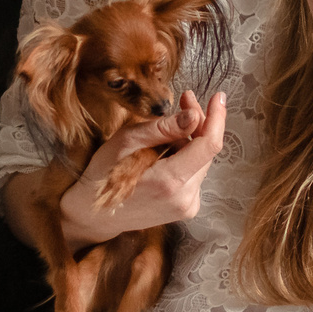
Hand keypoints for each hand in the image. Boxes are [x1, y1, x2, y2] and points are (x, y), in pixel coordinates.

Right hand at [59, 89, 228, 248]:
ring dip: (190, 140)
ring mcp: (187, 206)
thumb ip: (162, 129)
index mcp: (170, 181)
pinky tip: (164, 155)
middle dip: (198, 123)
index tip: (217, 96)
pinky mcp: (186, 208)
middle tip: (184, 100)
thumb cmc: (105, 174)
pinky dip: (184, 158)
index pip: (209, 146)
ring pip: (201, 161)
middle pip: (206, 151)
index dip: (216, 118)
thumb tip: (194, 116)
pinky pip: (194, 174)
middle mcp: (184, 198)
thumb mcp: (126, 142)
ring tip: (163, 134)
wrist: (95, 214)